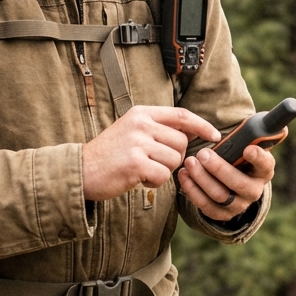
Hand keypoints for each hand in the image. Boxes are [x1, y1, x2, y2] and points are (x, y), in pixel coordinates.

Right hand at [82, 106, 219, 200]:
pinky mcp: (135, 163)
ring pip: (174, 160)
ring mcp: (137, 142)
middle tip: (153, 163)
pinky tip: (137, 179)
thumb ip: (158, 129)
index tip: (214, 135)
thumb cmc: (110, 155)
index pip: (182, 115)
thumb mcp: (132, 131)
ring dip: (163, 171)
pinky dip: (154, 181)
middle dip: (175, 158)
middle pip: (181, 142)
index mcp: (141, 113)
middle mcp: (140, 124)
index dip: (202, 125)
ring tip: (142, 170)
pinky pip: (163, 175)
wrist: (80, 171)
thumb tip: (191, 133)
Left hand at [177, 131, 281, 220]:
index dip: (258, 158)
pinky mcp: (222, 214)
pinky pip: (206, 206)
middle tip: (202, 154)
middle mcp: (254, 190)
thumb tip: (276, 122)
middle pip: (238, 183)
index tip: (247, 149)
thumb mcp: (246, 144)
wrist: (229, 181)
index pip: (265, 164)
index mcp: (264, 170)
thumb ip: (254, 133)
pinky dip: (192, 190)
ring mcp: (239, 205)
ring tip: (189, 162)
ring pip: (220, 195)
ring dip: (202, 178)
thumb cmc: (236, 156)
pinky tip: (184, 175)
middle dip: (219, 168)